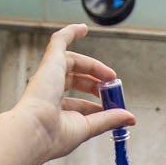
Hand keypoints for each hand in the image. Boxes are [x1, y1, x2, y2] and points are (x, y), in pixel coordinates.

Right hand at [10, 24, 136, 161]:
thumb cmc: (54, 136)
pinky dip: (70, 32)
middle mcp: (48, 92)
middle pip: (75, 80)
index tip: (112, 107)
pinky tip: (84, 28)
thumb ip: (109, 119)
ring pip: (70, 62)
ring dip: (93, 66)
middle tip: (112, 87)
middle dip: (95, 83)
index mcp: (53, 111)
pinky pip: (59, 40)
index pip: (77, 103)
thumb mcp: (88, 127)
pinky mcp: (51, 62)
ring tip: (110, 75)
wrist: (35, 131)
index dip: (96, 103)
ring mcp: (48, 76)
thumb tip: (130, 118)